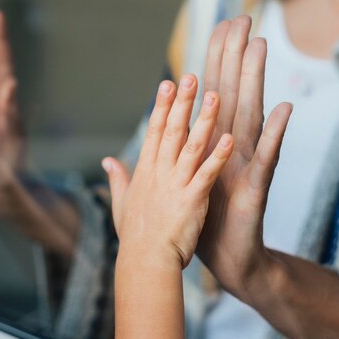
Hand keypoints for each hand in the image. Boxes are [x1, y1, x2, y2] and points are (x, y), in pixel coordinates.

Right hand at [103, 75, 233, 267]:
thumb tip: (107, 160)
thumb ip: (118, 178)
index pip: (155, 131)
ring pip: (192, 145)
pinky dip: (218, 156)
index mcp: (145, 171)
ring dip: (204, 120)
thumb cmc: (135, 236)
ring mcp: (176, 185)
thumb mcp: (122, 203)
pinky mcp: (192, 200)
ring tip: (215, 96)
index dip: (162, 105)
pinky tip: (231, 138)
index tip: (169, 83)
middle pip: (172, 130)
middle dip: (182, 102)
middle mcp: (160, 172)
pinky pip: (207, 174)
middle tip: (192, 77)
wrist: (146, 262)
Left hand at [196, 17, 292, 300]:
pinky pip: (266, 158)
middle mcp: (233, 147)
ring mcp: (247, 165)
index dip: (214, 62)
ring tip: (259, 47)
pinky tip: (285, 109)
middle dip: (234, 57)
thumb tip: (172, 123)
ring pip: (250, 116)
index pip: (214, 95)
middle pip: (234, 95)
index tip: (217, 27)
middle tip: (241, 19)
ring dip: (255, 82)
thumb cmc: (207, 218)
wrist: (230, 260)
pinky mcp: (256, 188)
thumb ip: (181, 150)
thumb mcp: (189, 179)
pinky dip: (275, 135)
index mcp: (213, 144)